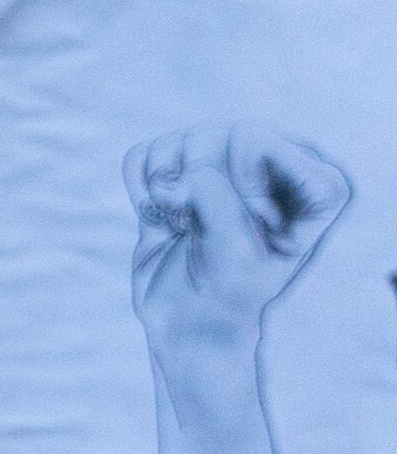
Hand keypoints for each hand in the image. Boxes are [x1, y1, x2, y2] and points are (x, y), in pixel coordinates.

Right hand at [129, 125, 355, 381]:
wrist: (190, 318)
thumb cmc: (229, 292)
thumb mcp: (237, 253)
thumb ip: (216, 200)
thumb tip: (170, 178)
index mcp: (312, 182)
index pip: (256, 140)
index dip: (236, 183)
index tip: (244, 229)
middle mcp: (273, 164)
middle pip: (216, 135)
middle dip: (198, 187)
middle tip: (203, 231)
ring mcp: (222, 163)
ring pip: (178, 141)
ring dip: (167, 191)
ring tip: (185, 227)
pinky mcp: (178, 171)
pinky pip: (144, 156)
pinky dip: (141, 189)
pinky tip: (161, 217)